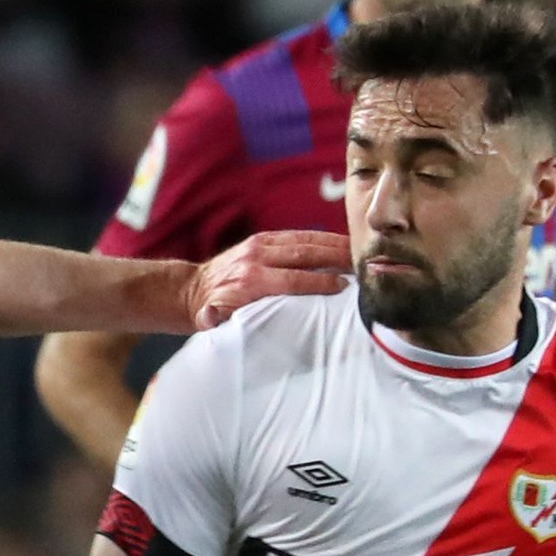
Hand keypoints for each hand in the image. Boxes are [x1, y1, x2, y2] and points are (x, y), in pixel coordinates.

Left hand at [185, 230, 353, 330]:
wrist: (193, 289)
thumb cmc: (211, 311)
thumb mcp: (211, 320)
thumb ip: (213, 320)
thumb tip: (210, 317)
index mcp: (247, 281)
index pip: (292, 279)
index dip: (319, 282)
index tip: (343, 286)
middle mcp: (255, 258)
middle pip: (304, 254)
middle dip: (335, 258)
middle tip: (362, 265)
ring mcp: (259, 245)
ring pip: (304, 240)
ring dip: (333, 244)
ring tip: (358, 252)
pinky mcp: (263, 238)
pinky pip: (297, 235)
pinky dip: (320, 238)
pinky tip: (340, 243)